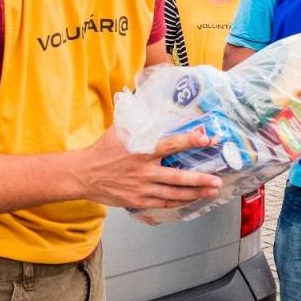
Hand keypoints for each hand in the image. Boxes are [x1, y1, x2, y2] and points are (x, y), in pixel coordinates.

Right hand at [78, 127, 221, 208]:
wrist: (82, 174)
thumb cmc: (103, 149)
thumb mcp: (120, 129)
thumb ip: (139, 118)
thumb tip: (151, 98)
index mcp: (142, 150)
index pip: (171, 144)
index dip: (190, 141)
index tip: (207, 139)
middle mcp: (144, 170)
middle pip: (177, 177)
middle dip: (200, 179)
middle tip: (218, 180)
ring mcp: (141, 188)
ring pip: (174, 194)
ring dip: (195, 193)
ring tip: (212, 191)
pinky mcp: (138, 200)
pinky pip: (163, 203)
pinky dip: (179, 202)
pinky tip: (192, 199)